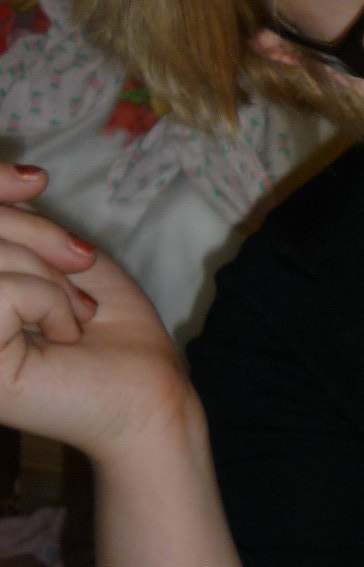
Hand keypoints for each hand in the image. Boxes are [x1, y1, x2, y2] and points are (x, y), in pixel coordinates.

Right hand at [0, 165, 192, 461]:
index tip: (36, 180)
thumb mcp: (59, 254)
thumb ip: (19, 222)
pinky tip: (64, 335)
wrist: (146, 388)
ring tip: (75, 312)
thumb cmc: (106, 325)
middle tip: (79, 267)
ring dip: (50, 277)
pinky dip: (49, 302)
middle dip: (37, 236)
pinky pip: (2, 292)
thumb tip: (17, 178)